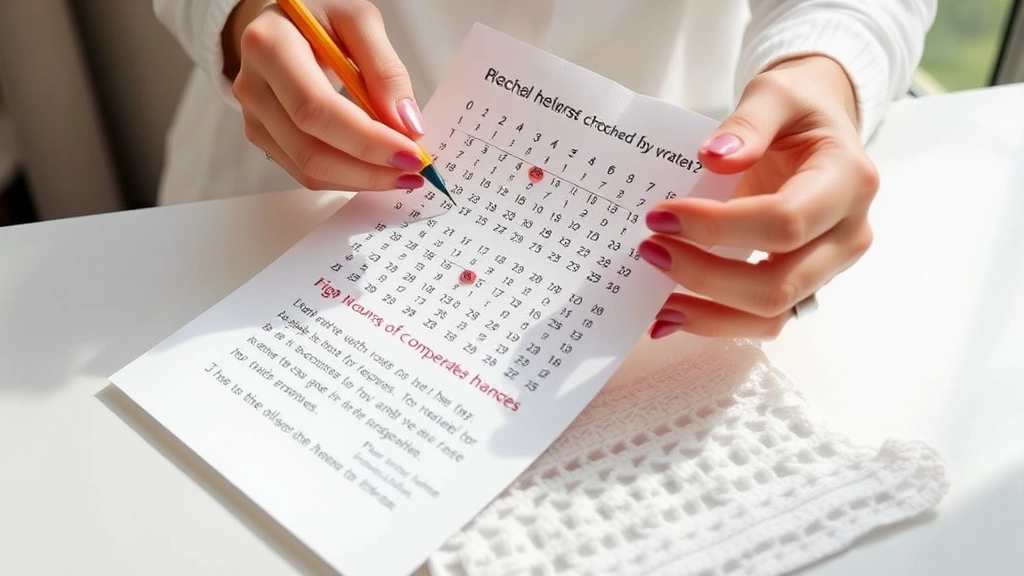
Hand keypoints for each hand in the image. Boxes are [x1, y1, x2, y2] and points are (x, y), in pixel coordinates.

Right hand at [222, 0, 426, 190]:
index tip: (411, 153)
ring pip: (308, 170)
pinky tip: (375, 167)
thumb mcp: (358, 20)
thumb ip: (385, 68)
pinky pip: (306, 172)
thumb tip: (406, 124)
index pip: (316, 109)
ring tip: (401, 173)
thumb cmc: (320, 14)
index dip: (366, 140)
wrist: (284, 21)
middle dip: (369, 168)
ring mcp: (255, 116)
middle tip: (413, 170)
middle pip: (310, 149)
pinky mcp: (264, 136)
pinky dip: (346, 177)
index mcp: (270, 47)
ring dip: (361, 179)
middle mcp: (253, 86)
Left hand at [640, 55, 878, 338]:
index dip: (717, 227)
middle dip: (705, 275)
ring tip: (656, 296)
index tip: (661, 215)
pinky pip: (762, 319)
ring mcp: (829, 267)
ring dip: (707, 312)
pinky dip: (715, 321)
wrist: (822, 127)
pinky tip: (670, 313)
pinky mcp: (804, 284)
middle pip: (778, 284)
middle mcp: (848, 234)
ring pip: (771, 316)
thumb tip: (714, 158)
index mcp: (848, 182)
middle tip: (650, 249)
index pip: (783, 222)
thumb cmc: (800, 110)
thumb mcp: (776, 93)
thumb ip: (748, 123)